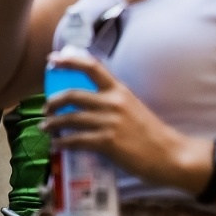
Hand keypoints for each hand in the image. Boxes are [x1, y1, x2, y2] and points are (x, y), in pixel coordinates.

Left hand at [43, 52, 208, 187]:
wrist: (169, 154)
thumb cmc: (151, 133)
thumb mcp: (133, 108)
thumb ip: (112, 102)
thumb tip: (88, 104)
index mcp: (120, 91)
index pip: (92, 68)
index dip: (69, 62)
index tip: (52, 60)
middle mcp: (113, 103)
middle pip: (72, 94)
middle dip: (53, 102)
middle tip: (47, 109)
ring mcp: (109, 122)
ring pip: (69, 118)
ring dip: (52, 124)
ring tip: (46, 128)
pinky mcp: (106, 142)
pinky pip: (74, 140)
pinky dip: (61, 143)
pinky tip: (57, 145)